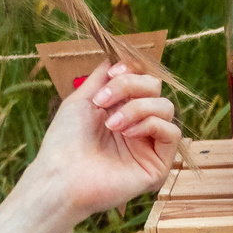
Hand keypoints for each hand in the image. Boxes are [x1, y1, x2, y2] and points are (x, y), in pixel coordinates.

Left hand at [0, 64, 179, 232]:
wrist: (61, 176)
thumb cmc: (65, 141)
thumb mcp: (82, 99)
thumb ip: (102, 78)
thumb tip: (117, 56)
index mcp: (121, 111)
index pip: (142, 80)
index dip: (133, 71)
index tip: (113, 72)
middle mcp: (137, 127)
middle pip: (156, 89)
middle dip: (131, 86)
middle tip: (103, 101)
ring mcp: (148, 146)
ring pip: (166, 107)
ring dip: (137, 107)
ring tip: (111, 124)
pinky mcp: (158, 165)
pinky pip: (172, 132)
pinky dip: (150, 125)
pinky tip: (127, 133)